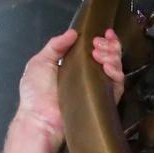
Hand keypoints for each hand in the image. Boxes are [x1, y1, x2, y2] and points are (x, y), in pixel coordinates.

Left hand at [14, 29, 125, 144]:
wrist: (41, 119)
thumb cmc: (36, 93)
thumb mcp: (40, 62)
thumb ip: (55, 45)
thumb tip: (73, 33)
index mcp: (74, 66)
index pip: (94, 51)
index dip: (103, 41)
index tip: (103, 33)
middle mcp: (89, 76)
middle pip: (109, 57)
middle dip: (109, 46)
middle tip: (98, 44)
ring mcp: (97, 89)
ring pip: (115, 69)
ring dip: (112, 57)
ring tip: (99, 54)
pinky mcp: (104, 101)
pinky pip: (117, 86)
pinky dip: (115, 73)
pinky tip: (106, 67)